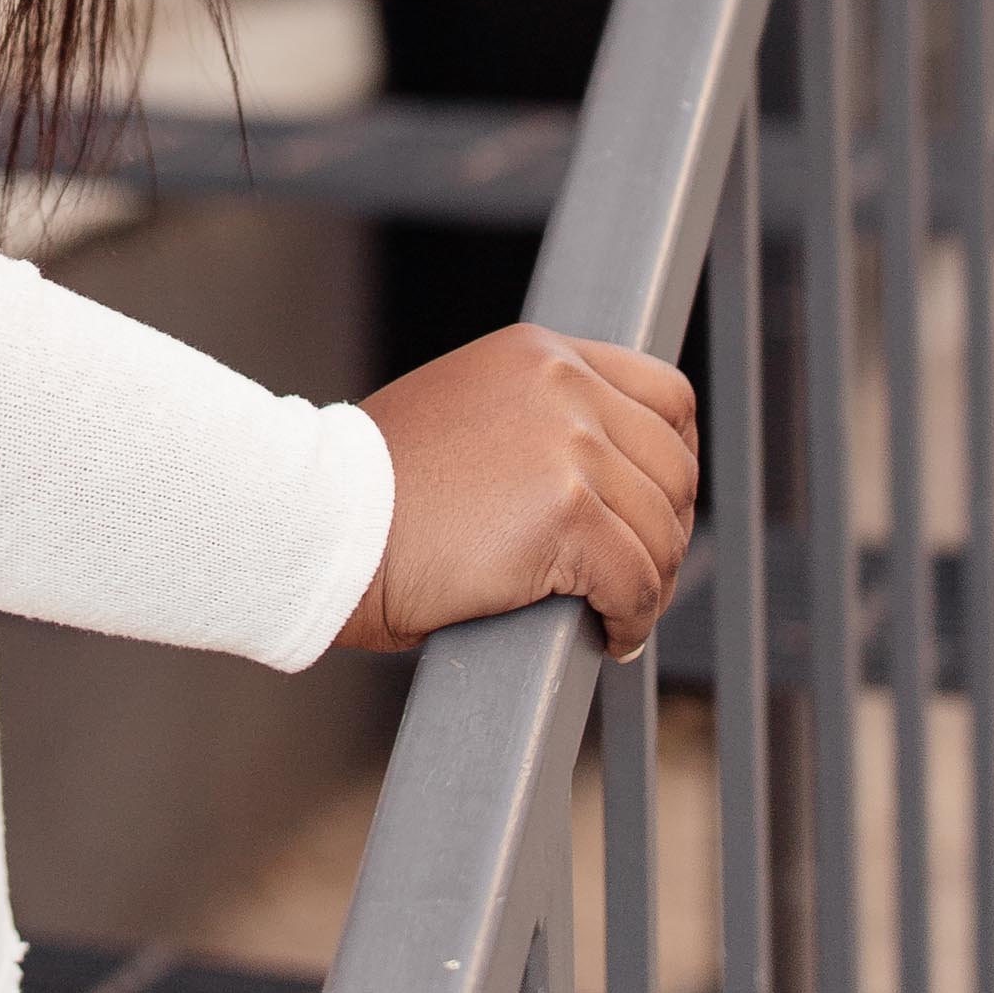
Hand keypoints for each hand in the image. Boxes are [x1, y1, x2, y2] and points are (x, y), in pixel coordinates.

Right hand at [335, 322, 698, 662]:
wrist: (318, 524)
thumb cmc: (372, 492)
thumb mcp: (462, 414)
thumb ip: (532, 422)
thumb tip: (600, 478)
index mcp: (540, 356)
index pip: (665, 395)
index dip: (675, 460)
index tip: (659, 507)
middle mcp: (563, 387)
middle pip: (674, 470)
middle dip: (666, 533)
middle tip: (637, 578)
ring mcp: (568, 447)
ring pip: (662, 533)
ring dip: (651, 585)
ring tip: (617, 615)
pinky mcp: (567, 514)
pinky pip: (637, 582)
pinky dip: (632, 621)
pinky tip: (607, 637)